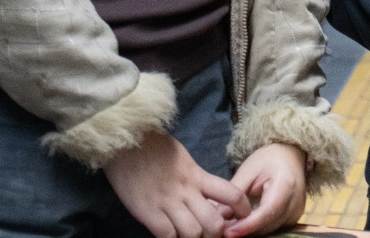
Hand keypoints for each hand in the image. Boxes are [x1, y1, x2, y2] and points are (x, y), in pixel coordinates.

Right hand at [104, 129, 251, 237]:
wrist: (126, 141)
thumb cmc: (153, 147)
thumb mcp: (183, 158)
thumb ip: (195, 177)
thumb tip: (206, 194)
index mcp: (197, 175)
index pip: (231, 194)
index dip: (242, 209)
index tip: (243, 216)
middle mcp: (186, 190)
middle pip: (214, 222)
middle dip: (216, 233)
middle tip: (212, 234)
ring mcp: (167, 202)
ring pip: (193, 233)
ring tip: (190, 237)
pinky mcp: (147, 211)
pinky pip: (167, 235)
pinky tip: (170, 235)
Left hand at [224, 142, 306, 237]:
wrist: (288, 157)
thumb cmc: (268, 160)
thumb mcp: (248, 170)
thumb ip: (234, 192)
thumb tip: (219, 216)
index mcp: (286, 184)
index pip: (268, 211)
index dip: (247, 225)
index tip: (227, 232)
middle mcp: (295, 202)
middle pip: (267, 224)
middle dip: (244, 230)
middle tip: (221, 229)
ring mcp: (295, 212)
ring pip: (268, 230)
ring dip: (249, 231)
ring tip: (228, 225)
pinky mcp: (291, 218)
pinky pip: (271, 228)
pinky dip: (256, 228)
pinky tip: (241, 223)